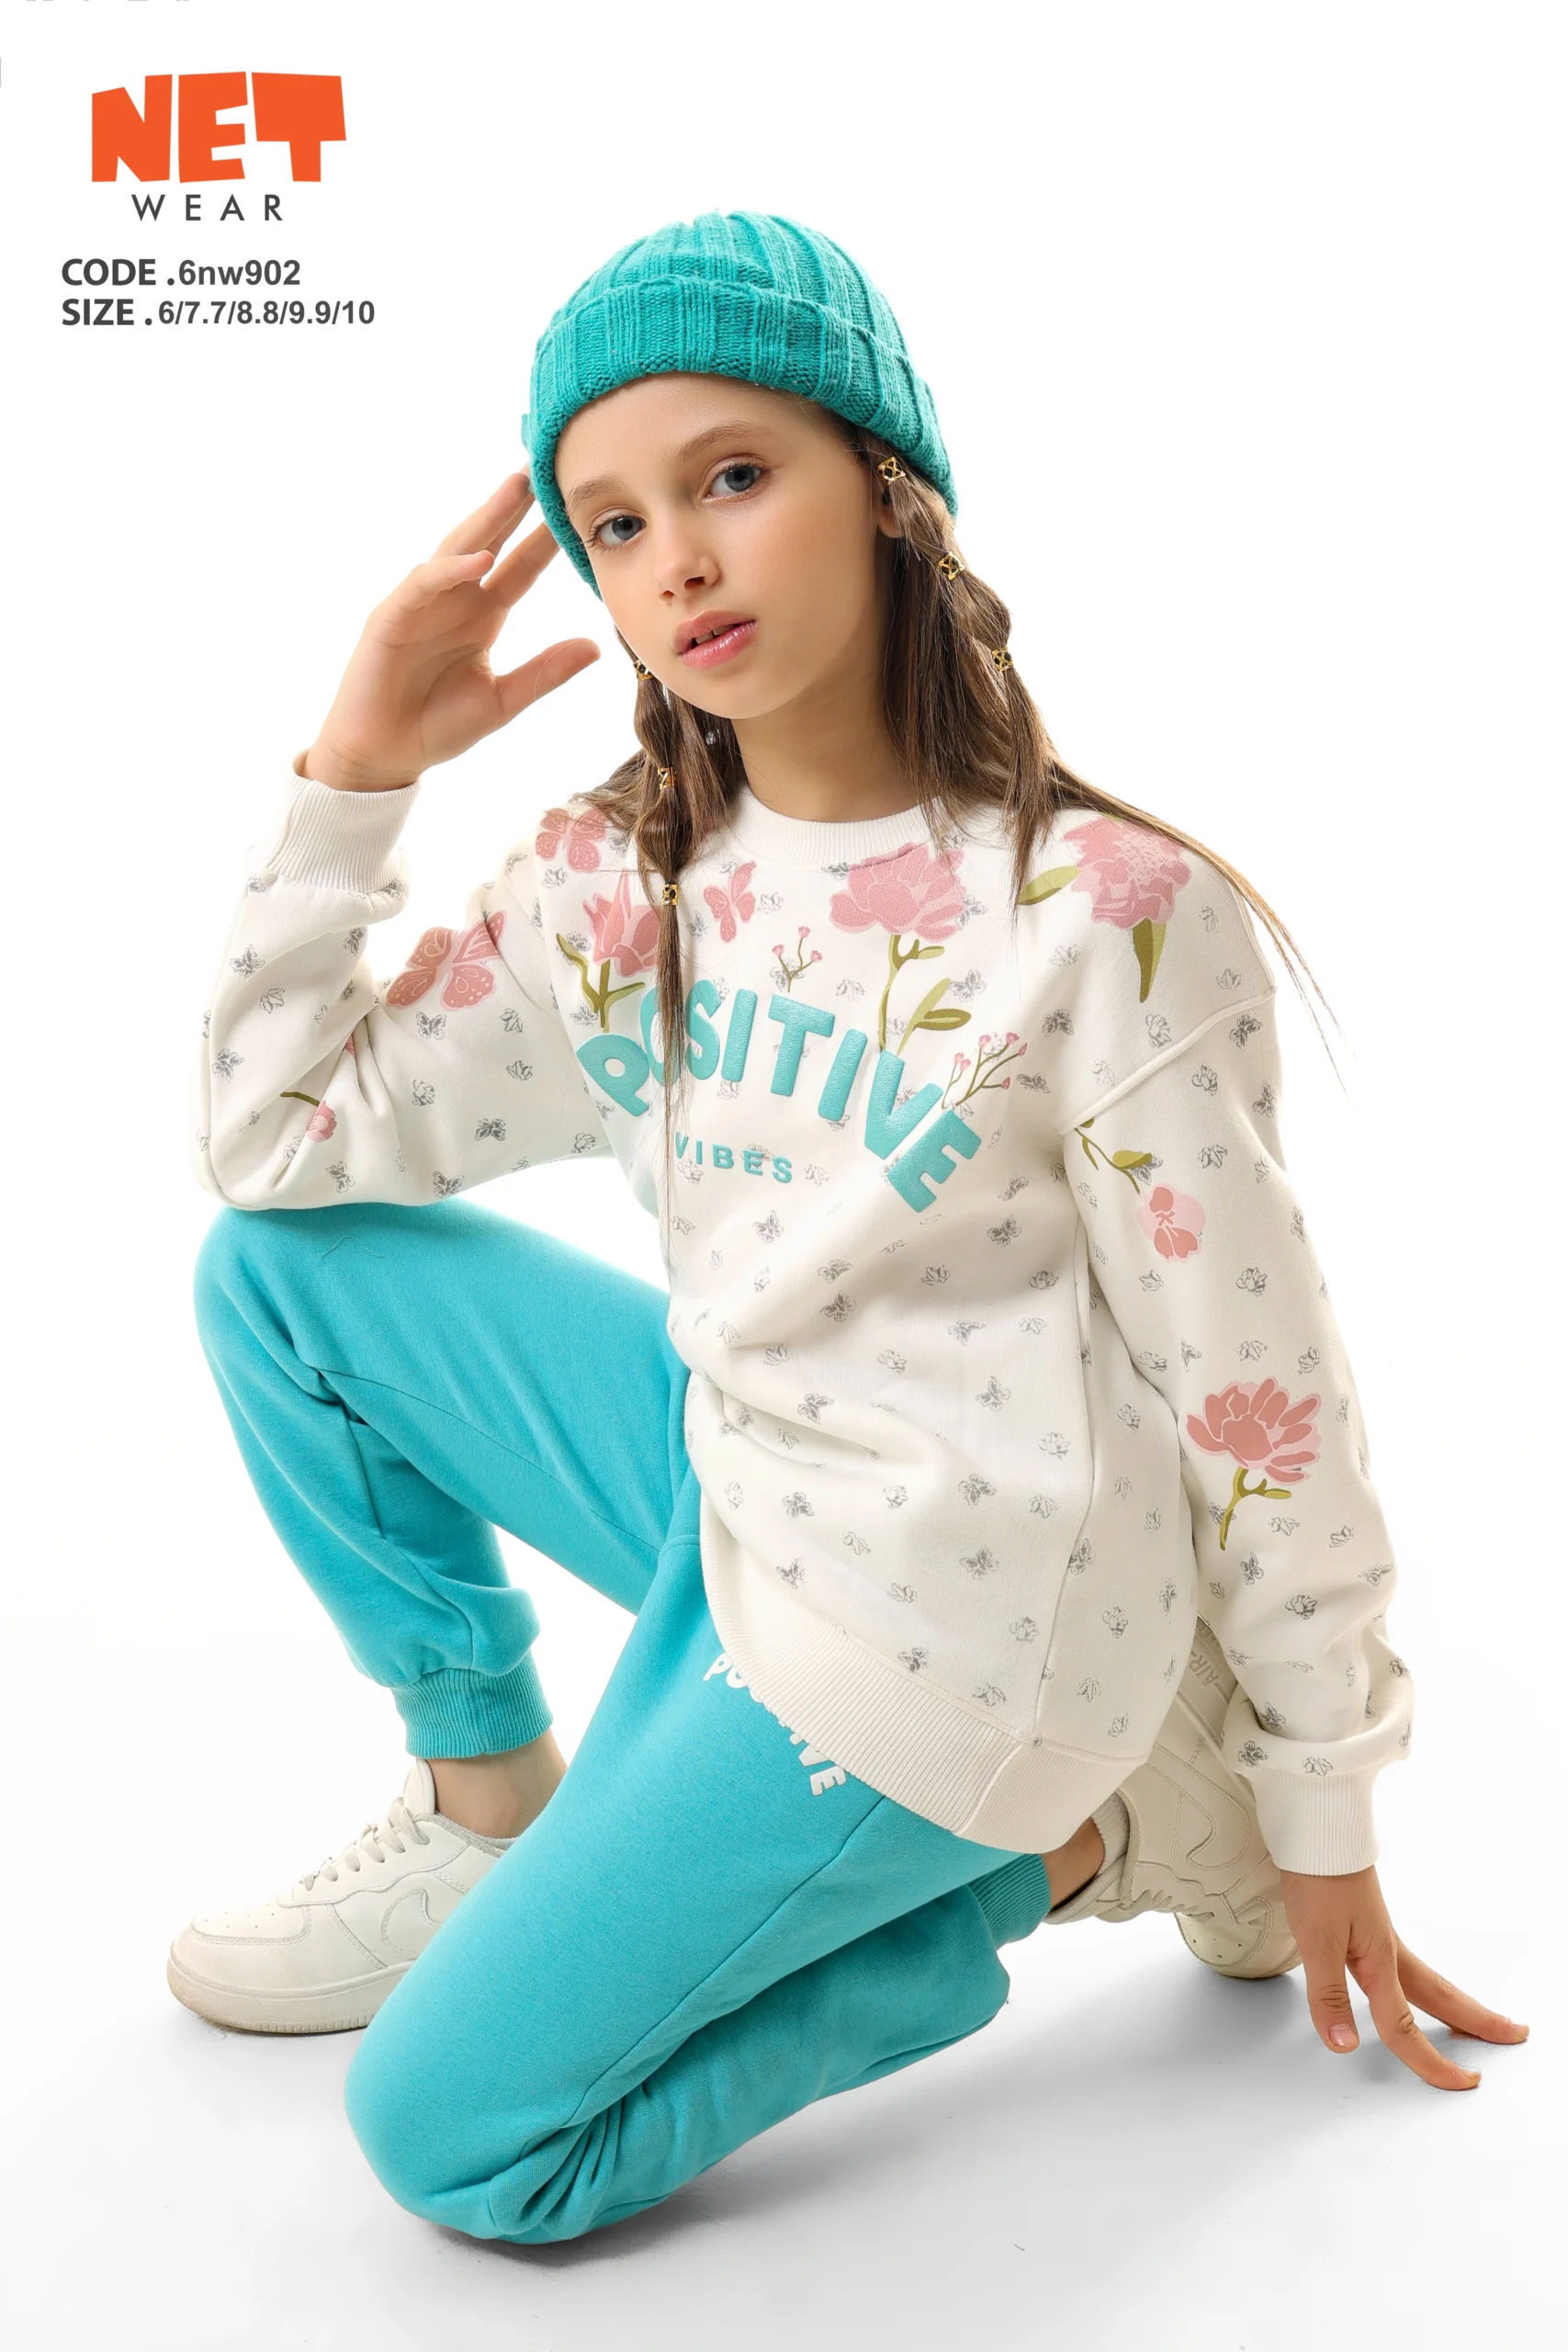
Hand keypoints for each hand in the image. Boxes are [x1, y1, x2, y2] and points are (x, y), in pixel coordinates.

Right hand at [302, 472, 600, 791]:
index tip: (578, 509)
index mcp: (482, 615)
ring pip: (457, 549)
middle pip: (491, 541)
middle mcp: (454, 600)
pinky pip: (424, 584)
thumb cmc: (437, 726)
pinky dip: (451, 570)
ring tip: (518, 486)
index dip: (547, 538)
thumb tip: (595, 646)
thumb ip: (545, 672)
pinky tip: (481, 557)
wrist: (384, 755)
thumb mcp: (503, 700)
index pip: (522, 567)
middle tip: (546, 465)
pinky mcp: (391, 618)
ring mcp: (421, 604)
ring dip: (487, 518)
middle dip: (516, 505)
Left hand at [1279, 1864, 1527, 2089]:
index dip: (1430, 2062)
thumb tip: (1345, 2045)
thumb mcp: (1316, 1940)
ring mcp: (1380, 1936)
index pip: (1404, 2026)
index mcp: (1380, 1962)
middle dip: (1477, 2022)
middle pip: (1441, 1997)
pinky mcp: (1368, 1923)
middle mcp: (1388, 1951)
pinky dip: (1424, 1985)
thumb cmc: (1317, 1877)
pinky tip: (1412, 1985)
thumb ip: (1329, 1995)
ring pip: (1428, 1981)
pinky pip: (1408, 1967)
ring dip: (1454, 2004)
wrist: (1316, 1829)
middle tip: (1513, 2035)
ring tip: (1475, 2021)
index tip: (1460, 2084)